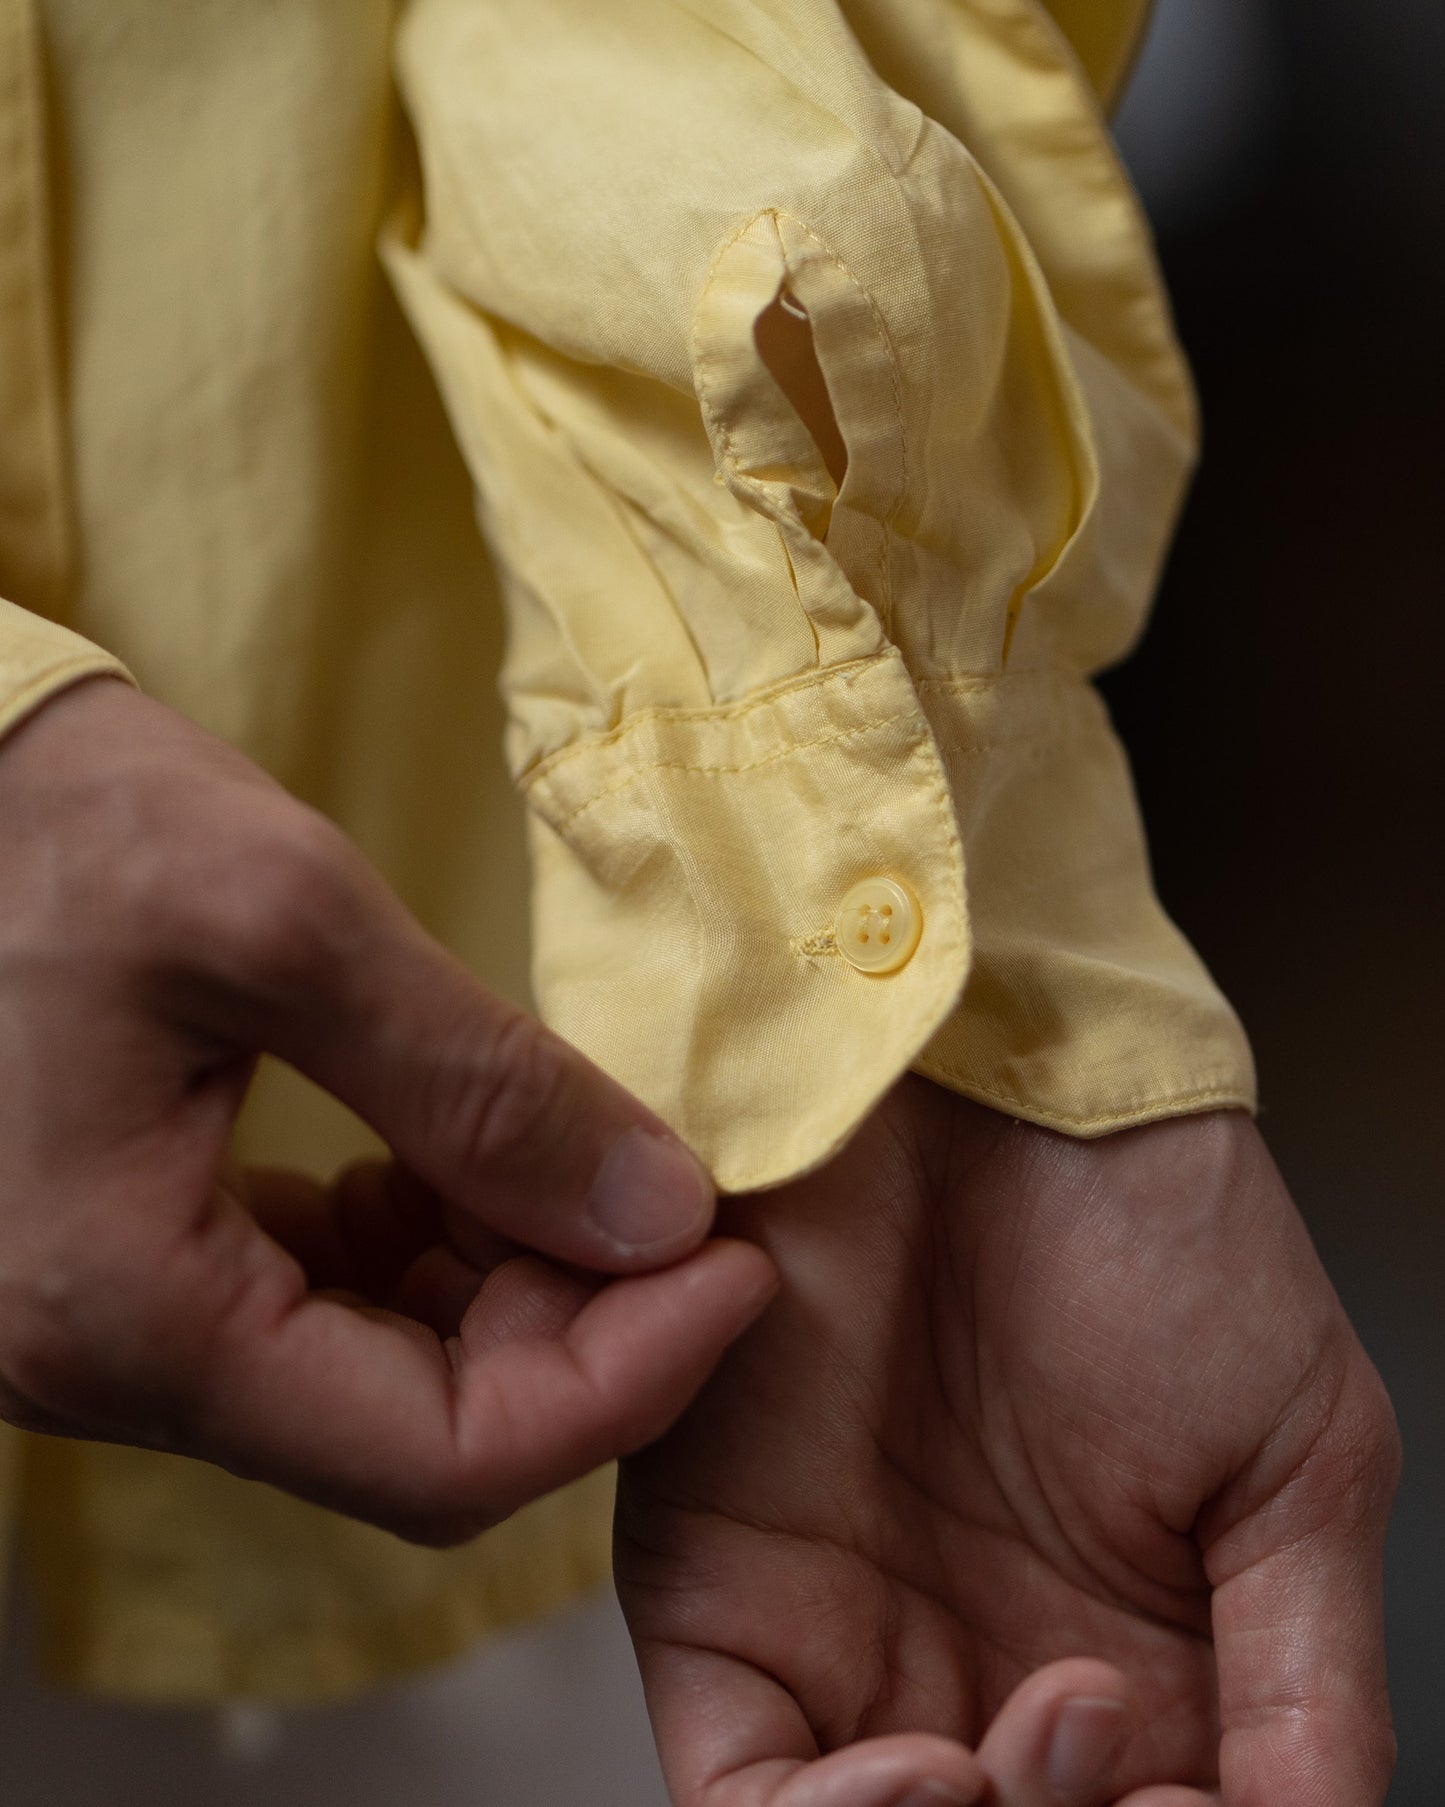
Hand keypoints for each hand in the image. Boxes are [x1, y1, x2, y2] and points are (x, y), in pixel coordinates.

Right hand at [0, 678, 775, 1541]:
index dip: (628, 1377)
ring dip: (513, 1287)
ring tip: (583, 1158)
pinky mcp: (136, 1266)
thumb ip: (484, 1086)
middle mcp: (107, 1367)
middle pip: (423, 1435)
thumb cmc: (53, 825)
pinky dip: (429, 1253)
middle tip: (678, 1199)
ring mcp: (114, 1329)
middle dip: (583, 1325)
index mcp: (129, 1316)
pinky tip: (470, 1157)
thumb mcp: (289, 925)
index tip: (737, 1266)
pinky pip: (321, 1317)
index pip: (442, 1459)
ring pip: (382, 1383)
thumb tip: (660, 1209)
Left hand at [616, 1076, 1398, 1805]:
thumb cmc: (1159, 1235)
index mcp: (1132, 1670)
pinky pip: (741, 1784)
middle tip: (1114, 1747)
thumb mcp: (1296, 1460)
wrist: (991, 1076)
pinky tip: (919, 1769)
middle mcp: (976, 1675)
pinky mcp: (726, 1590)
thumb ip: (1307, 1678)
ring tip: (1000, 1762)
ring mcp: (847, 1643)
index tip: (1203, 1805)